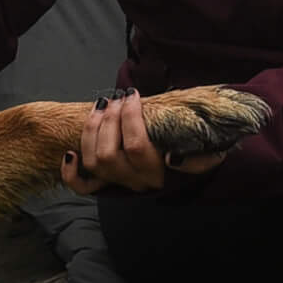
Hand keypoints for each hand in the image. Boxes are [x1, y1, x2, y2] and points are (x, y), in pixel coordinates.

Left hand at [60, 88, 227, 194]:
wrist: (197, 163)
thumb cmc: (201, 152)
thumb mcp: (211, 153)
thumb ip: (198, 159)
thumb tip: (172, 159)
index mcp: (162, 174)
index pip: (137, 147)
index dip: (130, 117)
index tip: (133, 94)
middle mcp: (138, 182)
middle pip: (109, 154)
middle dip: (109, 119)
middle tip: (118, 98)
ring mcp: (121, 184)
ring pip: (94, 164)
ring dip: (91, 132)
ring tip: (101, 107)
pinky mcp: (109, 185)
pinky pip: (84, 187)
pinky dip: (72, 172)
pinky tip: (71, 152)